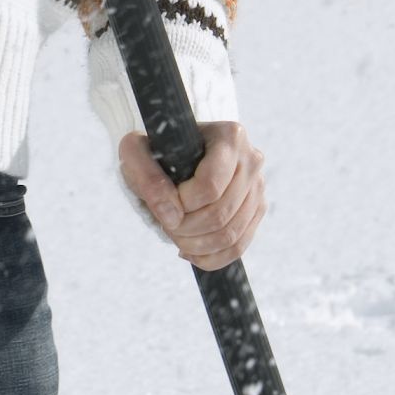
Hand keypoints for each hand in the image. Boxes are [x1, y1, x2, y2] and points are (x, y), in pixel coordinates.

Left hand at [118, 119, 265, 268]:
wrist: (174, 155)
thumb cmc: (157, 151)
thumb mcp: (137, 153)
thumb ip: (146, 179)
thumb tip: (172, 217)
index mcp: (230, 137)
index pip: (210, 186)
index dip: (182, 205)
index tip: (163, 204)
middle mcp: (251, 160)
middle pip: (220, 213)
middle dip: (186, 229)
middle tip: (165, 224)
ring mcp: (258, 187)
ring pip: (231, 235)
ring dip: (196, 245)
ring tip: (175, 236)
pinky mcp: (256, 210)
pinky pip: (238, 247)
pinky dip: (211, 258)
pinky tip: (190, 251)